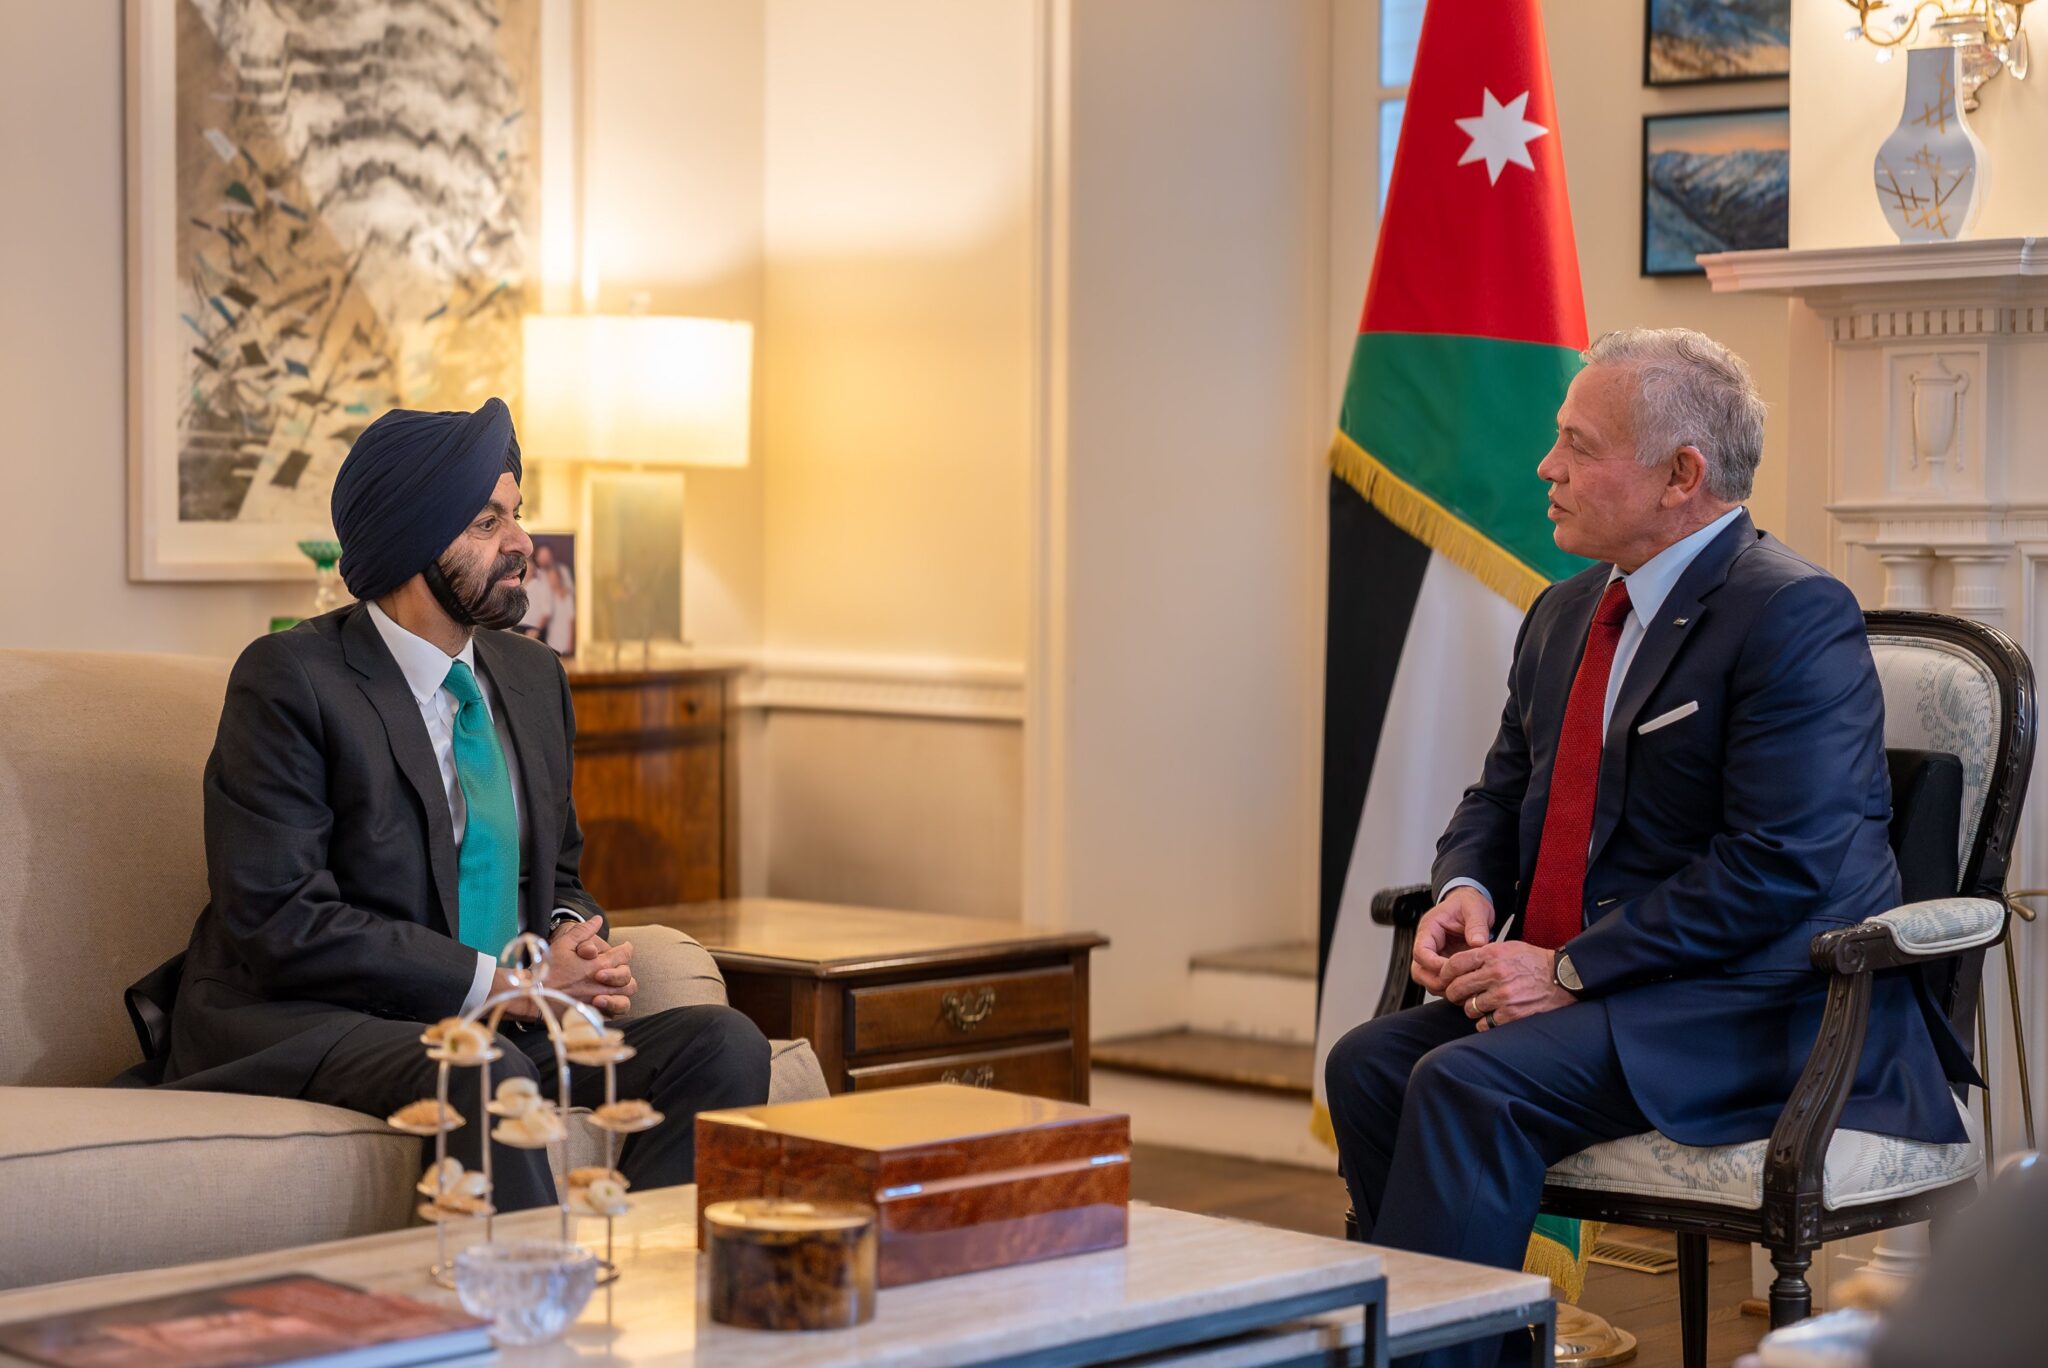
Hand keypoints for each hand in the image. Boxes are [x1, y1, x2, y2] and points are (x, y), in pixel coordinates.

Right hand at [497, 916, 636, 1017]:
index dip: (626, 949)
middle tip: (616, 970)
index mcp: (598, 965)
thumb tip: (598, 919)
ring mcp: (599, 1002)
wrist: (533, 995)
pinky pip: (613, 1015)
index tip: (625, 948)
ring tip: (613, 988)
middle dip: (624, 972)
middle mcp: (602, 984)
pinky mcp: (593, 1016)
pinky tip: (606, 1002)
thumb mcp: (563, 944)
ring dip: (622, 993)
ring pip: (625, 999)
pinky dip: (613, 1009)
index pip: (624, 955)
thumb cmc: (547, 968)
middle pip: (628, 978)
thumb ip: (583, 931)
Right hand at [1412, 887, 1495, 995]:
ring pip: (1428, 979)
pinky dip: (1452, 986)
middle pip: (1419, 971)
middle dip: (1436, 981)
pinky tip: (1467, 986)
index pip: (1421, 952)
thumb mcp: (1475, 909)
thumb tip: (1478, 943)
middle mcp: (1428, 944)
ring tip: (1464, 987)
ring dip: (1443, 987)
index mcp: (1430, 928)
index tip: (1451, 969)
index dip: (1433, 965)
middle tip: (1457, 984)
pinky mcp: (1444, 963)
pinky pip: (1441, 980)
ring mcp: (1435, 955)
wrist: (1471, 904)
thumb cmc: (1468, 903)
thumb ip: (1476, 925)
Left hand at [1440, 943, 1574, 1029]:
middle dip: (1454, 994)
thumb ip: (1484, 954)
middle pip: (1457, 988)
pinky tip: (1494, 1014)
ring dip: (1472, 1008)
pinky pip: (1484, 1023)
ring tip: (1482, 1004)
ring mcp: (1502, 996)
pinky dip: (1486, 1022)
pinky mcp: (1510, 1015)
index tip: (1444, 979)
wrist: (1564, 978)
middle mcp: (1495, 974)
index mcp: (1493, 955)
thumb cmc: (1536, 962)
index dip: (1445, 973)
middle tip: (1459, 995)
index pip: (1455, 964)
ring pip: (1469, 1008)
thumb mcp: (1509, 947)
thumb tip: (1460, 964)